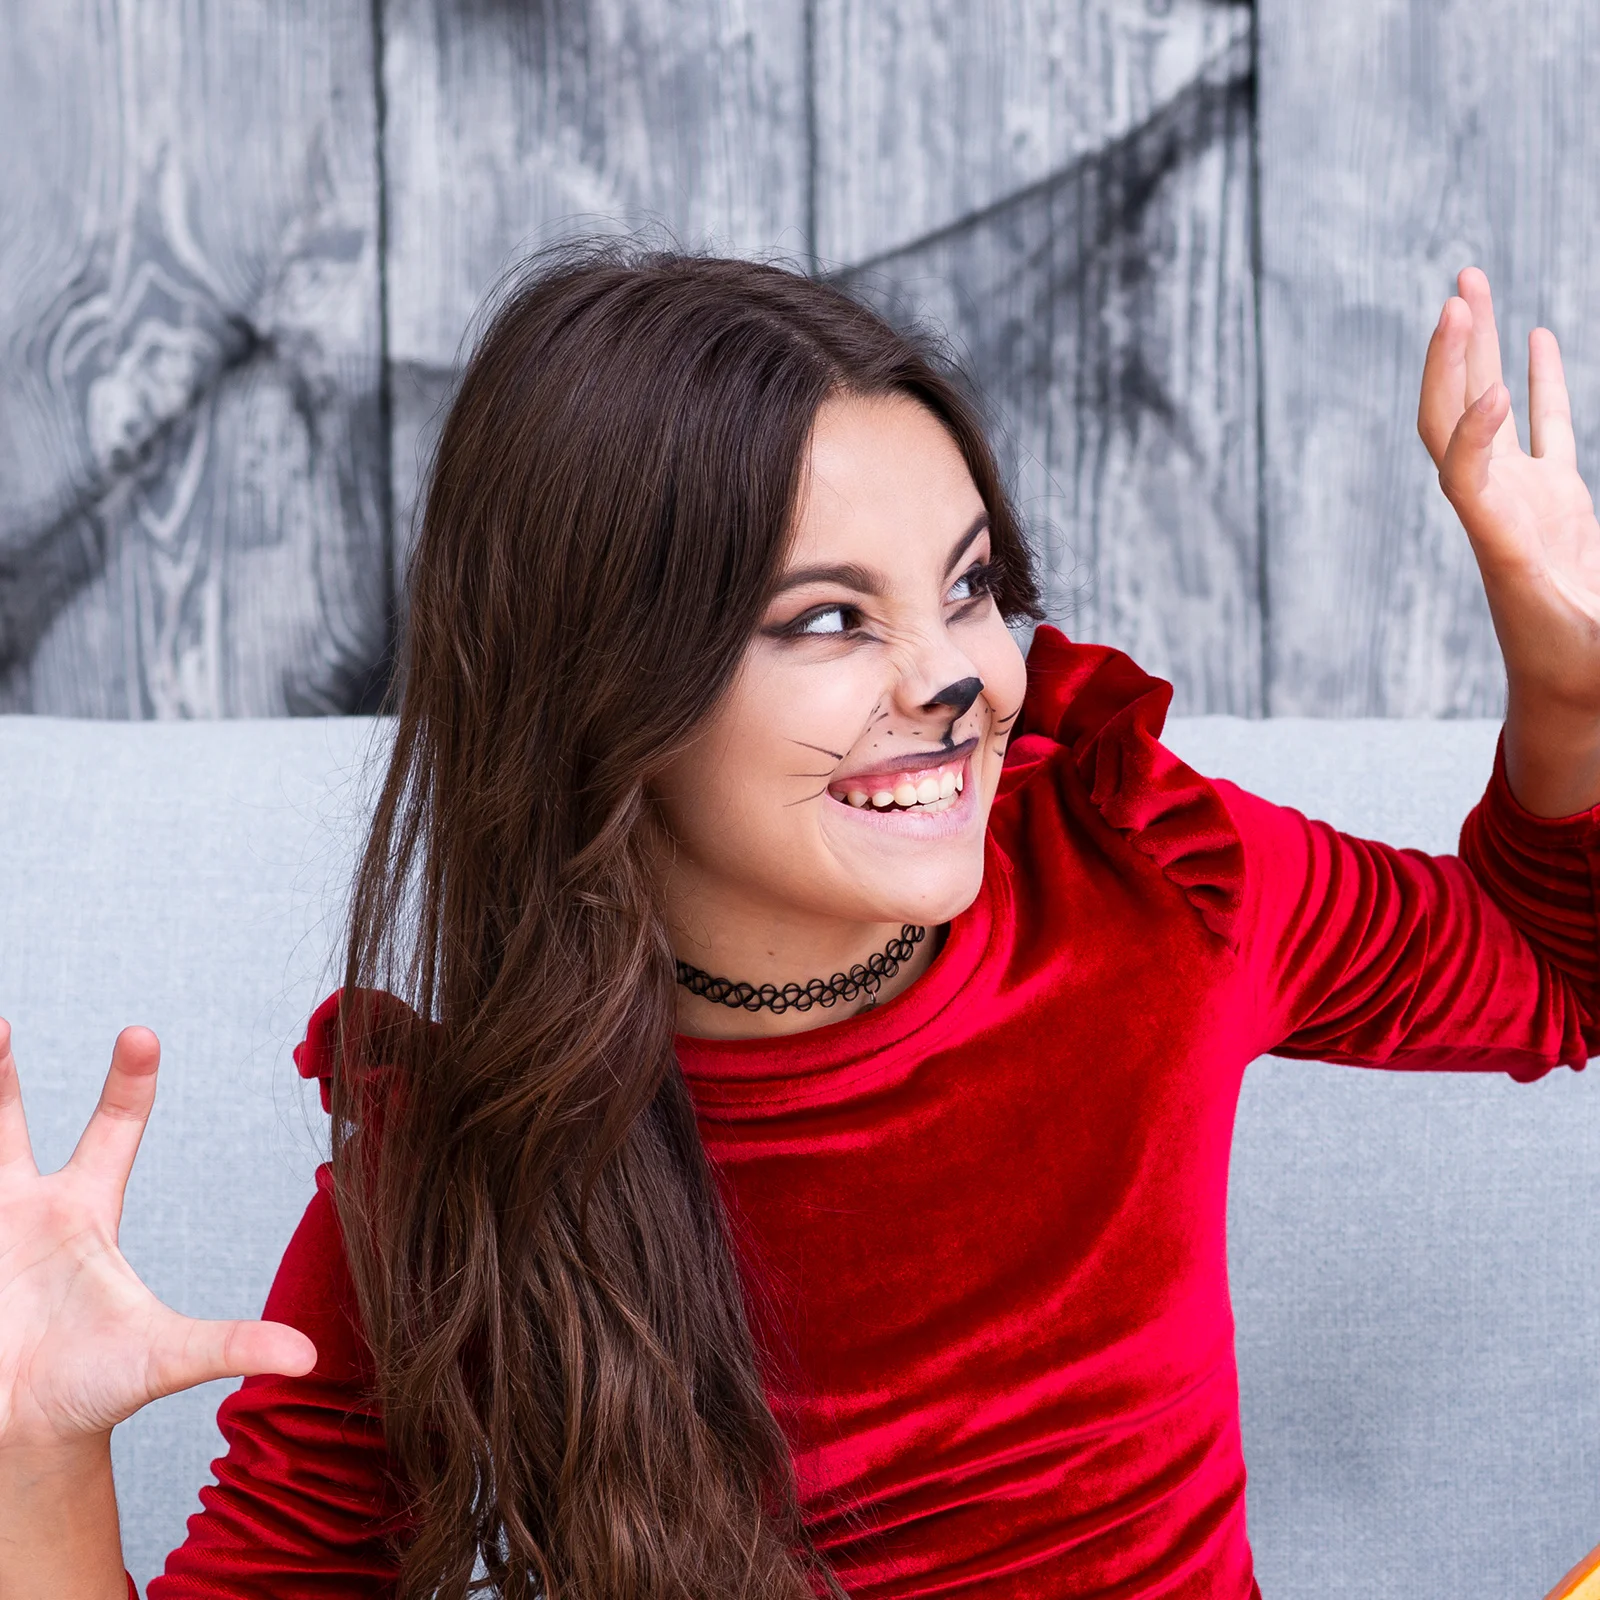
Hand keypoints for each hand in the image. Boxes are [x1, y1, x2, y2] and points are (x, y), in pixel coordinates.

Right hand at [0, 1018, 315, 1453]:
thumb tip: (308, 1355)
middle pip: (6, 1122)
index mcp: (86, 1212)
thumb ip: (229, 1346)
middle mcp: (27, 1208)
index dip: (129, 1082)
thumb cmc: (100, 1388)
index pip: (113, 1128)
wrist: (29, 1440)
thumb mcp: (165, 1358)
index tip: (142, 1030)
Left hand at [1419, 268, 1599, 814]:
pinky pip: (1539, 427)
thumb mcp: (1591, 641)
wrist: (1568, 696)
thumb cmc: (1582, 674)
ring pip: (1488, 412)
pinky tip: (1536, 333)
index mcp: (1499, 544)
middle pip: (1454, 422)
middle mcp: (1495, 512)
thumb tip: (1569, 548)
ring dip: (1478, 351)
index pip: (1462, 472)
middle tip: (1457, 290)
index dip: (1470, 430)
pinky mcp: (1550, 502)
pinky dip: (1537, 381)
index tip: (1498, 385)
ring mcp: (1520, 500)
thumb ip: (1584, 591)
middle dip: (1452, 357)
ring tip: (1471, 286)